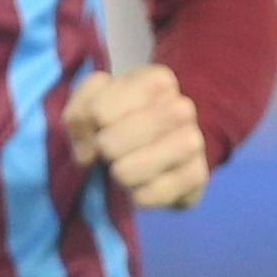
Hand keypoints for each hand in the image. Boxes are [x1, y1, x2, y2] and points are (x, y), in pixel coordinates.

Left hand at [64, 65, 210, 209]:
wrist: (162, 146)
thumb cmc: (122, 117)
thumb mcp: (92, 102)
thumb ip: (78, 115)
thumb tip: (86, 154)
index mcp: (157, 79)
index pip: (97, 113)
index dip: (87, 127)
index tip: (99, 126)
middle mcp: (182, 107)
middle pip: (110, 143)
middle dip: (103, 151)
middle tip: (113, 150)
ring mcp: (194, 143)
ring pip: (127, 172)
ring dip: (118, 174)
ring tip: (128, 166)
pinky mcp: (198, 178)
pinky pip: (146, 196)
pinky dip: (136, 195)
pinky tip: (145, 183)